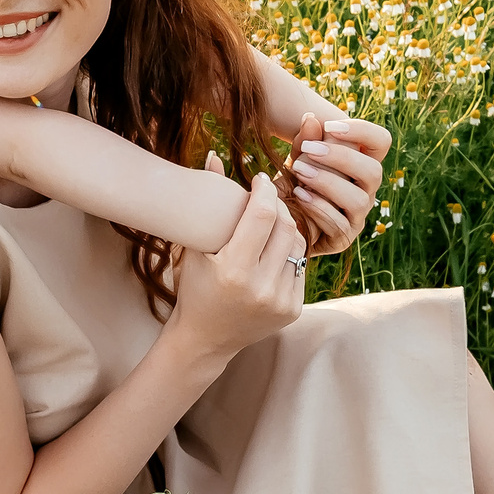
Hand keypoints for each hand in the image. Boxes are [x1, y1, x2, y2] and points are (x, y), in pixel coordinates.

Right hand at [165, 170, 306, 364]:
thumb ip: (207, 201)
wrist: (205, 340)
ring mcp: (280, 301)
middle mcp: (261, 288)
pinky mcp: (292, 309)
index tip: (260, 180)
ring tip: (270, 223)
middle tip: (267, 198)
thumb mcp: (193, 247)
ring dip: (286, 228)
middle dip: (278, 205)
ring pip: (297, 244)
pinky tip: (273, 250)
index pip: (261, 215)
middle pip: (285, 226)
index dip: (264, 190)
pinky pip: (300, 265)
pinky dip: (288, 253)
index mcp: (233, 271)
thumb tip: (213, 153)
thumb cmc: (194, 288)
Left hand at [282, 114, 390, 255]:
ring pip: (359, 200)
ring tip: (299, 172)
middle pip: (374, 171)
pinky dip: (319, 207)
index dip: (362, 131)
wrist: (279, 219)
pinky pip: (340, 224)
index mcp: (362, 164)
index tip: (329, 127)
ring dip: (328, 183)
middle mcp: (366, 190)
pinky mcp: (344, 238)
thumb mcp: (297, 159)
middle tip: (308, 150)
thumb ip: (305, 141)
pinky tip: (299, 194)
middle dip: (341, 158)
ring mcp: (357, 216)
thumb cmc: (294, 183)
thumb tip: (311, 117)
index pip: (381, 142)